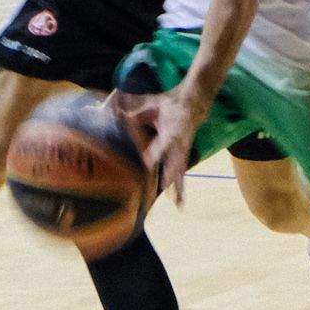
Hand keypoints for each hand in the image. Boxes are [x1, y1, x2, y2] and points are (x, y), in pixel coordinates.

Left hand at [111, 89, 205, 205]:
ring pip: (180, 172)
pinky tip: (179, 205)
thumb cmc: (168, 104)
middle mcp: (179, 144)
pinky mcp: (183, 156)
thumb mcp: (152, 104)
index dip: (156, 152)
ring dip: (178, 189)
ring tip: (178, 206)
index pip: (164, 143)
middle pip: (175, 162)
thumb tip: (116, 110)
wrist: (193, 104)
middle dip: (169, 176)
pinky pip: (181, 174)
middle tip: (163, 189)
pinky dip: (180, 190)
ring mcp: (182, 151)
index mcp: (172, 130)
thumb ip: (134, 109)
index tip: (148, 162)